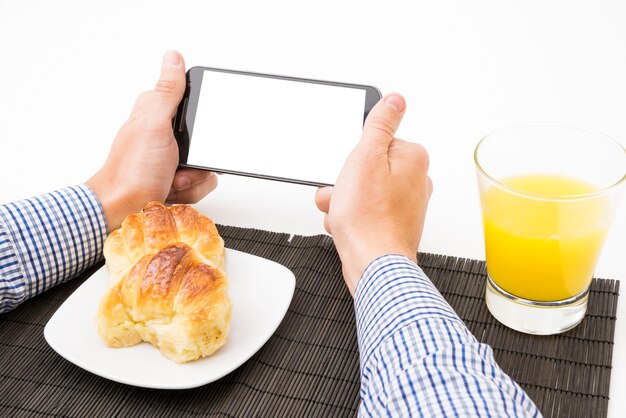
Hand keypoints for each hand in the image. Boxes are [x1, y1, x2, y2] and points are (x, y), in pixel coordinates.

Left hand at [87, 51, 216, 230]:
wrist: (123, 211)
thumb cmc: (131, 172)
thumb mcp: (154, 125)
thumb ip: (168, 92)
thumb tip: (173, 57)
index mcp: (156, 113)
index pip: (193, 105)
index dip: (200, 120)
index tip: (190, 133)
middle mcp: (164, 135)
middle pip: (205, 139)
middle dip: (198, 157)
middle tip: (176, 163)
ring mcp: (171, 159)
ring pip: (206, 164)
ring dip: (193, 178)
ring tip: (171, 180)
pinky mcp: (176, 179)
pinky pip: (201, 184)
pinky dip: (190, 192)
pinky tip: (171, 191)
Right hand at [315, 93, 432, 294]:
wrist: (373, 266)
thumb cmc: (370, 219)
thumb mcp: (366, 158)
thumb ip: (380, 124)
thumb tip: (395, 100)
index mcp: (413, 158)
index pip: (376, 142)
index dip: (355, 156)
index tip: (351, 169)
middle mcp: (415, 180)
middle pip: (367, 167)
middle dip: (346, 181)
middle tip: (343, 193)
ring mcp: (405, 204)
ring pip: (363, 191)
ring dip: (344, 200)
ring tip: (342, 213)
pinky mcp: (394, 223)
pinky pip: (365, 211)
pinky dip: (352, 217)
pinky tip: (347, 226)